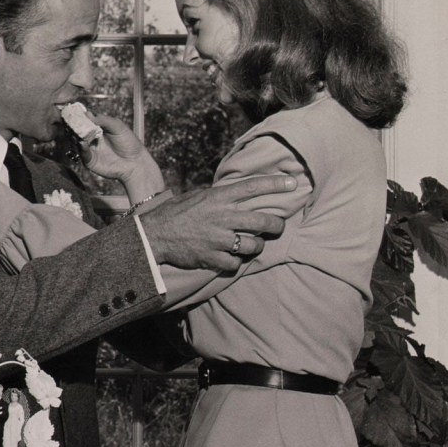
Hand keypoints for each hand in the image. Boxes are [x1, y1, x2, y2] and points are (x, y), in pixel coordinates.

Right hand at [80, 113, 164, 200]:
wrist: (134, 163)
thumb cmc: (129, 143)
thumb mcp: (118, 127)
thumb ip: (104, 120)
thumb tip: (88, 114)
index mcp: (99, 128)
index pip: (86, 120)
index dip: (80, 116)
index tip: (73, 110)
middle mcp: (93, 138)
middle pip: (79, 130)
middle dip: (75, 125)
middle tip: (70, 120)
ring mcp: (91, 149)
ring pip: (78, 141)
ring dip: (75, 136)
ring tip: (75, 131)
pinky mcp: (91, 161)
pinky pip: (83, 154)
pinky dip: (82, 148)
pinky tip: (82, 143)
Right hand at [139, 175, 297, 271]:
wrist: (154, 236)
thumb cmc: (175, 213)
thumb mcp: (197, 196)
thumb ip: (219, 196)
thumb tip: (237, 192)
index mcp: (218, 198)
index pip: (253, 186)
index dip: (276, 184)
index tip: (293, 183)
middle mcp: (222, 217)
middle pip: (263, 221)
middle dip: (277, 225)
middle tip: (278, 226)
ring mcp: (219, 239)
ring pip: (254, 245)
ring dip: (258, 246)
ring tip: (253, 244)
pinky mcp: (213, 258)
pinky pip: (236, 263)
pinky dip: (237, 261)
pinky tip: (232, 257)